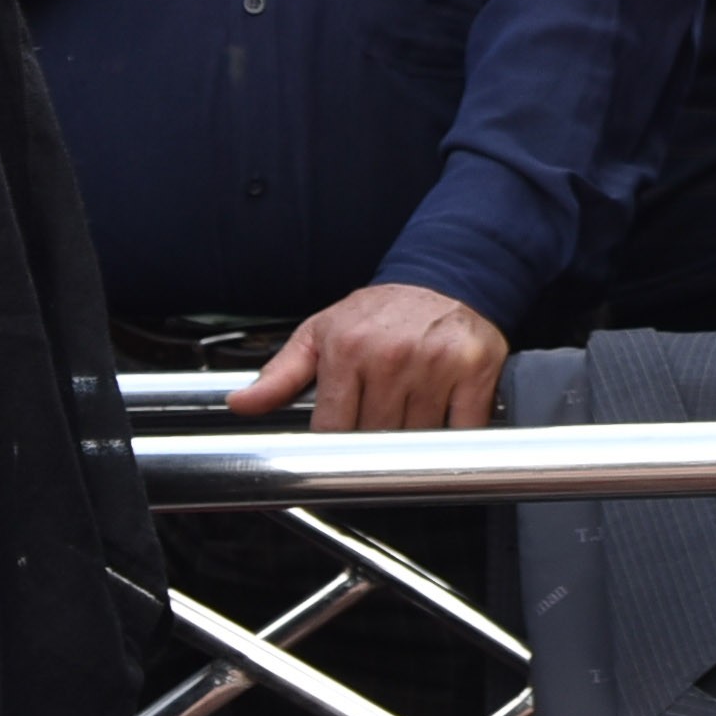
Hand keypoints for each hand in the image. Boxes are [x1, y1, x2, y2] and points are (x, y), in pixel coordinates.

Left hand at [228, 282, 507, 431]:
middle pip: (375, 437)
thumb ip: (280, 374)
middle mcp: (391, 356)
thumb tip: (240, 404)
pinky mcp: (475, 369)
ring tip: (411, 411)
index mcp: (348, 349)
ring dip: (414, 438)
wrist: (447, 275)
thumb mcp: (322, 333)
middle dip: (375, 437)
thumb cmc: (381, 312)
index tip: (345, 436)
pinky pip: (462, 428)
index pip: (332, 429)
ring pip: (416, 438)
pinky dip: (455, 434)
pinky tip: (446, 416)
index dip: (336, 440)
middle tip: (381, 418)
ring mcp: (436, 364)